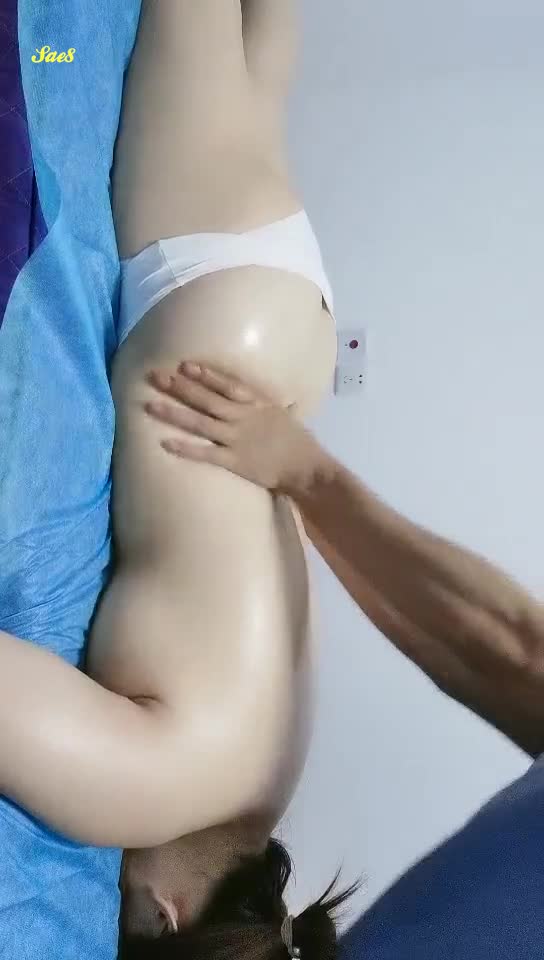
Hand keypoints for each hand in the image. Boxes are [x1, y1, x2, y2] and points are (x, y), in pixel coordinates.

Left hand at [144, 362, 326, 492]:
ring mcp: (236, 438)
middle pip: (206, 399)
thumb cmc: (298, 442)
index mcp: (256, 404)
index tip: (184, 365)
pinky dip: (185, 448)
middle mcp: (242, 417)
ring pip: (200, 423)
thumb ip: (270, 406)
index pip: (227, 385)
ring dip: (175, 413)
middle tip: (156, 376)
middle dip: (180, 387)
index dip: (205, 375)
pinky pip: (205, 453)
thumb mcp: (284, 416)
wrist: (307, 468)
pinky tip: (165, 443)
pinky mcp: (234, 460)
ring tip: (151, 405)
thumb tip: (268, 399)